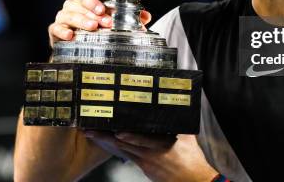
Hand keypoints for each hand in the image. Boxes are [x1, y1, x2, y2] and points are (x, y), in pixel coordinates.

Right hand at [48, 0, 151, 45]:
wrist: (75, 49)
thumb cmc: (94, 31)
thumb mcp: (112, 24)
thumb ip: (129, 19)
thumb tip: (145, 17)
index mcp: (89, 0)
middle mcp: (75, 5)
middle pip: (83, 0)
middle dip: (95, 9)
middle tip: (106, 19)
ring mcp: (64, 16)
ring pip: (71, 13)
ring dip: (83, 19)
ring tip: (93, 26)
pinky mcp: (55, 30)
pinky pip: (57, 27)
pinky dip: (63, 30)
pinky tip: (71, 34)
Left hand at [85, 131, 217, 181]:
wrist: (194, 181)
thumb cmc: (192, 160)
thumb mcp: (187, 138)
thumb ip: (177, 124)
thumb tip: (175, 109)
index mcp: (161, 146)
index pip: (141, 140)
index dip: (128, 137)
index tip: (115, 131)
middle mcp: (150, 155)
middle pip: (124, 145)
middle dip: (105, 138)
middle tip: (90, 131)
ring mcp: (146, 164)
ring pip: (123, 151)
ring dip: (107, 143)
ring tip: (93, 135)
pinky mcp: (145, 169)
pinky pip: (128, 156)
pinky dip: (119, 149)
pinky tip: (110, 143)